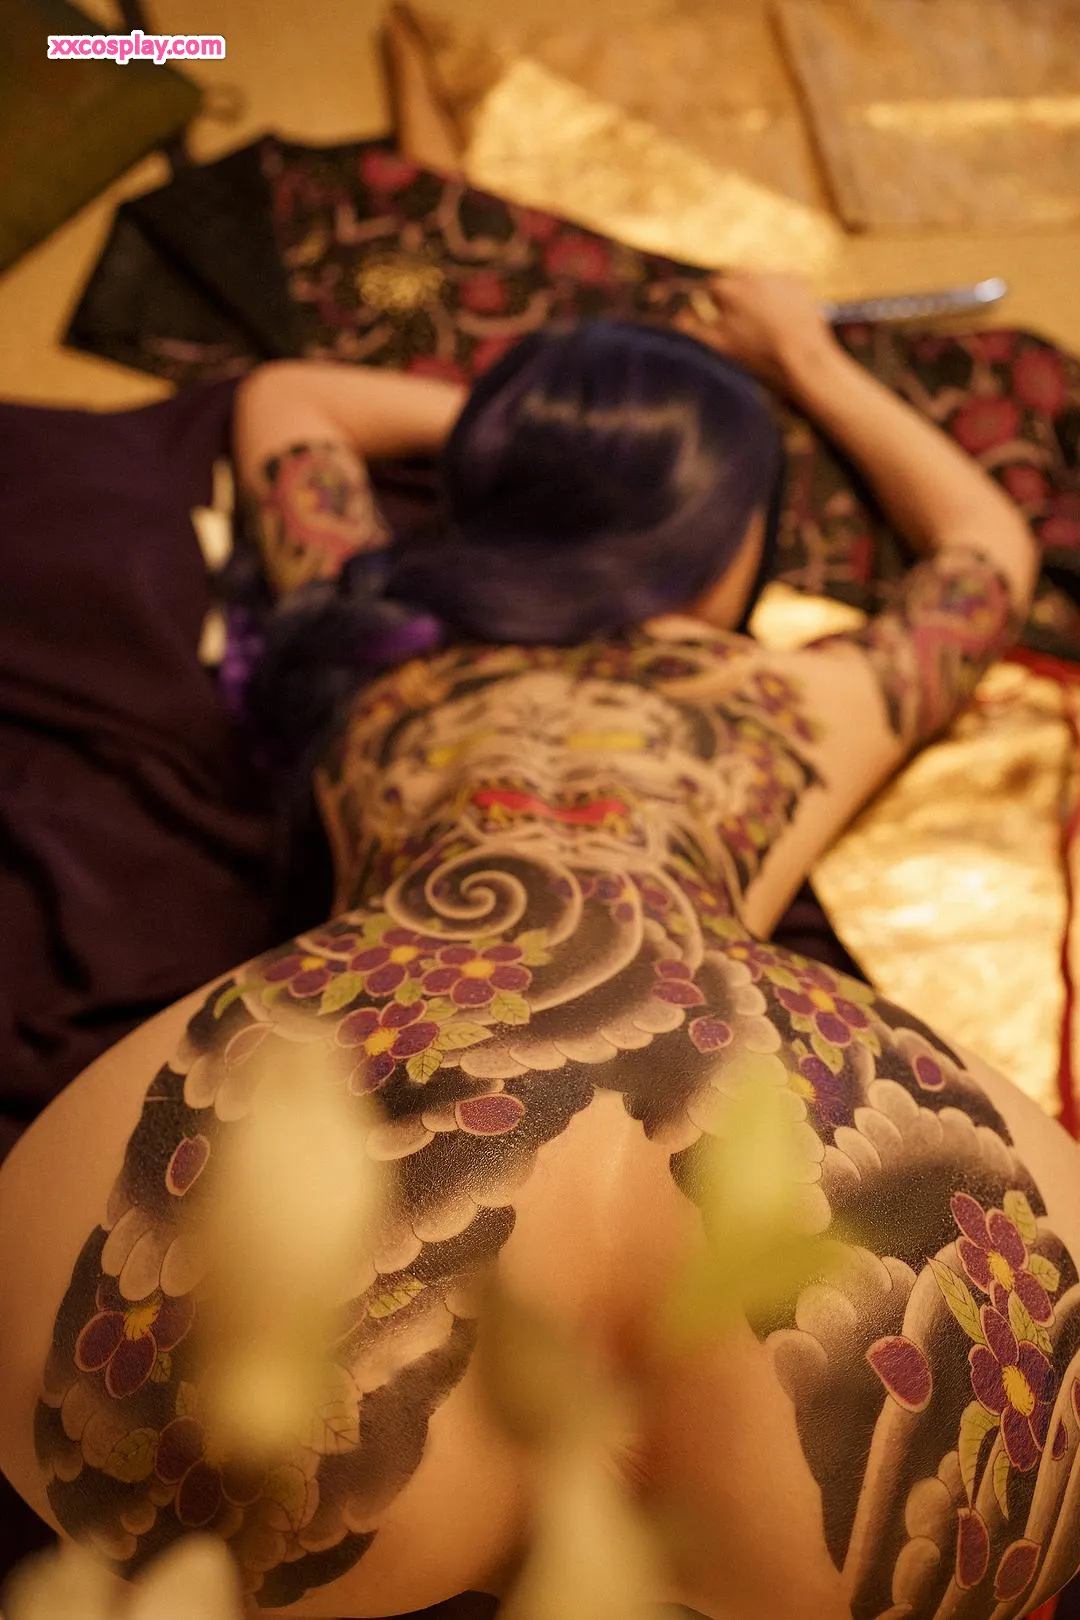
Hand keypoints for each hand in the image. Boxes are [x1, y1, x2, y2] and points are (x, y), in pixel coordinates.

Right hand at [674, 272, 837, 392]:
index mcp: (726, 287)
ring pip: (757, 282)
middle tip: (741, 325)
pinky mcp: (798, 281)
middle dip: (734, 298)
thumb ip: (691, 328)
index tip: (717, 318)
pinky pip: (781, 285)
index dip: (711, 304)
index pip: (708, 287)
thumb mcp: (717, 346)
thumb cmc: (757, 354)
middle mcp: (750, 273)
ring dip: (756, 296)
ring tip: (764, 325)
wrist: (803, 356)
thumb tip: (677, 316)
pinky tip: (782, 319)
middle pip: (734, 281)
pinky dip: (779, 297)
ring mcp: (776, 275)